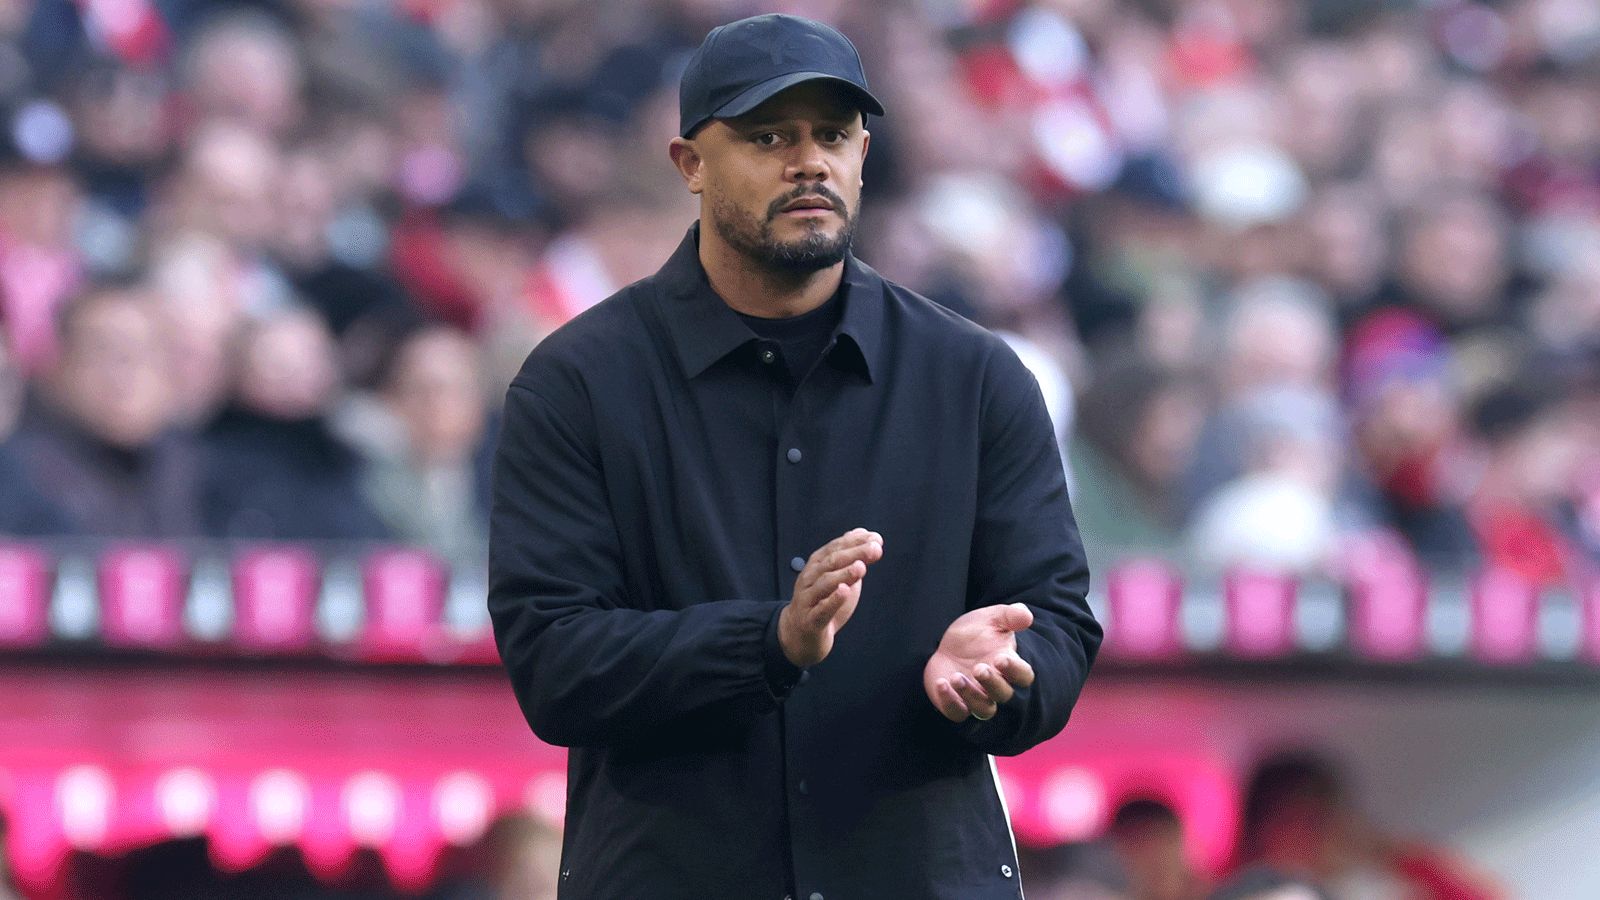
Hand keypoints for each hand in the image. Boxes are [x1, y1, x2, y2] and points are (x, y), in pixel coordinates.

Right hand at [778, 528, 883, 666]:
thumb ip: (851, 557)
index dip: (856, 542)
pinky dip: (833, 600)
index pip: (837, 548)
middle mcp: (810, 577)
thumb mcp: (839, 577)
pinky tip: (844, 591)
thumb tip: (864, 532)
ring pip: (825, 583)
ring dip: (844, 573)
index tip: (877, 539)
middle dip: (855, 553)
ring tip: (861, 567)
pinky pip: (822, 609)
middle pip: (832, 562)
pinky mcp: (810, 620)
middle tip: (875, 549)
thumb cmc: (823, 601)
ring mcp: (808, 598)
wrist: (800, 634)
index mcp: (817, 564)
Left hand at [924, 603, 1035, 722]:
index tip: (1001, 657)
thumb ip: (1010, 616)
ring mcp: (977, 697)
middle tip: (978, 668)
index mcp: (1009, 666)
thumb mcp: (992, 618)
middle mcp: (996, 686)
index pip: (1023, 676)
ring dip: (971, 695)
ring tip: (956, 677)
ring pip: (984, 709)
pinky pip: (957, 713)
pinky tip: (940, 683)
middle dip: (992, 683)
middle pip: (1003, 695)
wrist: (947, 643)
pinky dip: (950, 702)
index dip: (1015, 670)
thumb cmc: (976, 632)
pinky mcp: (956, 704)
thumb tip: (1026, 616)